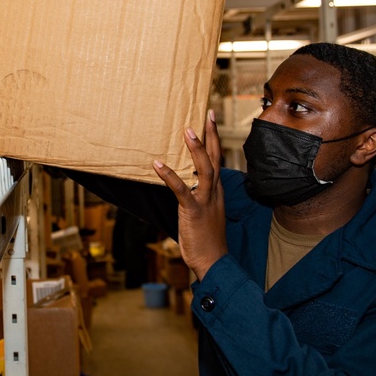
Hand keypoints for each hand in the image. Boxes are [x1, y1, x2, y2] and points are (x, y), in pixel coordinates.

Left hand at [152, 109, 227, 281]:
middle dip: (211, 135)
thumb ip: (195, 196)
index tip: (210, 121)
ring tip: (187, 131)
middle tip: (207, 113)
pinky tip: (158, 165)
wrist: (213, 261)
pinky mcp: (193, 212)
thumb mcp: (203, 213)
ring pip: (205, 169)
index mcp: (216, 191)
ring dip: (196, 150)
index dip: (214, 140)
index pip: (217, 160)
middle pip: (215, 158)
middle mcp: (214, 192)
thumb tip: (182, 184)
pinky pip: (181, 190)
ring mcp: (205, 201)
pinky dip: (170, 176)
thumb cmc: (206, 239)